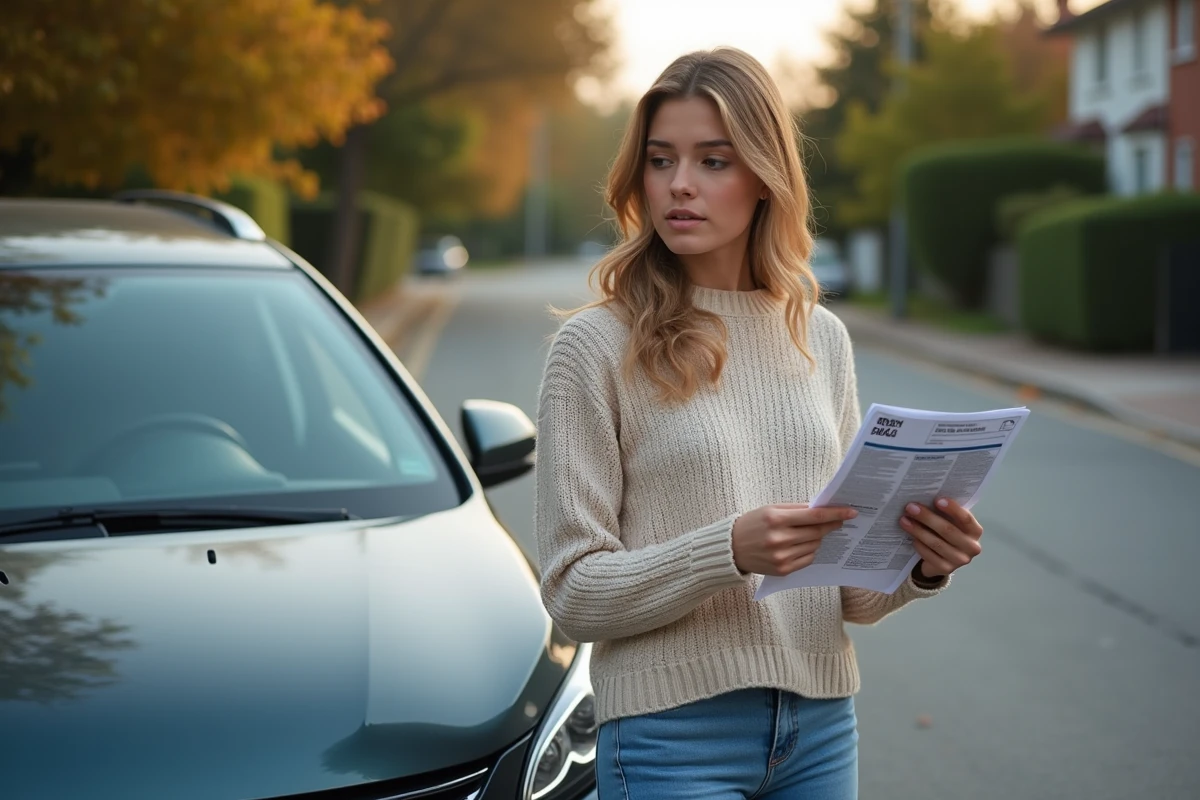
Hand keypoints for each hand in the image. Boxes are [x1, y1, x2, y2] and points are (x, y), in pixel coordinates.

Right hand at [732, 504, 857, 575]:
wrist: (731, 548)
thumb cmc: (752, 524)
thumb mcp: (770, 510)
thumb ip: (796, 509)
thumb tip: (822, 509)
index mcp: (776, 519)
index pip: (814, 516)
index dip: (835, 514)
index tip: (851, 512)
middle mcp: (779, 539)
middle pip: (817, 532)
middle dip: (831, 525)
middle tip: (840, 520)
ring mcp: (781, 557)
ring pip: (814, 546)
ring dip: (818, 538)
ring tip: (810, 533)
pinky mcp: (783, 570)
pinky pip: (808, 559)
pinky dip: (809, 550)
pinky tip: (802, 545)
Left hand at [899, 498, 982, 578]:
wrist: (943, 558)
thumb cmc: (947, 533)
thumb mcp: (951, 522)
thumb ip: (945, 512)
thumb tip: (926, 496)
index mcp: (975, 531)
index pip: (966, 519)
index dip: (953, 509)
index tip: (937, 500)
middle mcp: (972, 547)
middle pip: (947, 530)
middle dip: (927, 517)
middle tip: (910, 508)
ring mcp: (960, 560)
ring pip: (936, 543)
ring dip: (918, 530)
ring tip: (904, 520)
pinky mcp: (946, 569)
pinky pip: (929, 555)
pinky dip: (919, 545)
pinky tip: (911, 537)